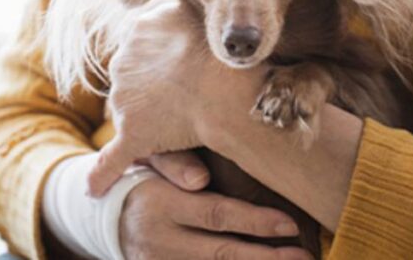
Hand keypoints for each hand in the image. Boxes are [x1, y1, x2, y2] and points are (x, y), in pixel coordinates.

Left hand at [87, 2, 257, 194]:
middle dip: (152, 85)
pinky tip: (94, 191)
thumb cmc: (221, 46)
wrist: (222, 85)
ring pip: (127, 110)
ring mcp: (123, 99)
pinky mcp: (130, 134)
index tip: (181, 60)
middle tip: (182, 94)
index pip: (144, 40)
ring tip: (172, 127)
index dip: (164, 52)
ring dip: (143, 119)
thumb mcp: (196, 6)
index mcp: (139, 29)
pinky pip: (112, 160)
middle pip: (133, 75)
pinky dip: (103, 176)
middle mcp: (123, 61)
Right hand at [117, 175, 309, 259]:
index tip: (290, 224)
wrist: (108, 217)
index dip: (255, 222)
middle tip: (304, 256)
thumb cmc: (147, 180)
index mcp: (159, 204)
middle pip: (221, 253)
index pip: (215, 214)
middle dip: (266, 258)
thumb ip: (178, 162)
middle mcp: (158, 240)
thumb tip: (201, 179)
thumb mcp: (154, 162)